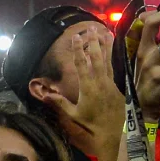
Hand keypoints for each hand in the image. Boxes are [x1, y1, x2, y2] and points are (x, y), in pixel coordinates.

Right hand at [40, 32, 125, 153]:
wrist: (113, 132)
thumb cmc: (91, 124)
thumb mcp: (73, 115)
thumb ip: (60, 103)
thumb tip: (44, 94)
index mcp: (88, 88)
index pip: (81, 65)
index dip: (78, 50)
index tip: (75, 37)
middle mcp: (100, 82)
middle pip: (96, 58)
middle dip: (93, 42)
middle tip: (91, 28)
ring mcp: (109, 83)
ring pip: (107, 60)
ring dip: (104, 46)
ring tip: (104, 32)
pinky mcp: (115, 86)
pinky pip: (112, 67)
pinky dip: (111, 56)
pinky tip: (109, 49)